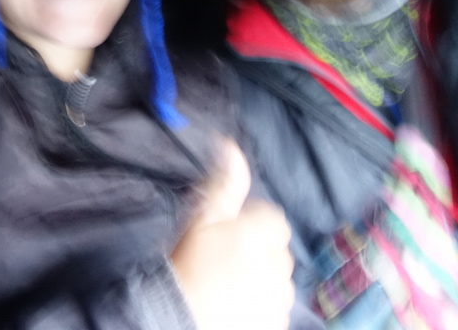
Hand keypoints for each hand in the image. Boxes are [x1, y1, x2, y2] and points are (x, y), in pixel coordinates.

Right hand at [169, 138, 295, 329]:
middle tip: (225, 262)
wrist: (177, 318)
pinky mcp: (277, 322)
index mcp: (261, 233)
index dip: (252, 226)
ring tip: (230, 287)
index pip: (273, 220)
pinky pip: (277, 307)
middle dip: (259, 252)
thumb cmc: (186, 264)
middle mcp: (277, 263)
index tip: (229, 237)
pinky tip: (237, 307)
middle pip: (278, 250)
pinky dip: (262, 306)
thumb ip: (224, 184)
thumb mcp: (201, 218)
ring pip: (279, 279)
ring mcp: (279, 297)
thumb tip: (231, 146)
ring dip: (262, 279)